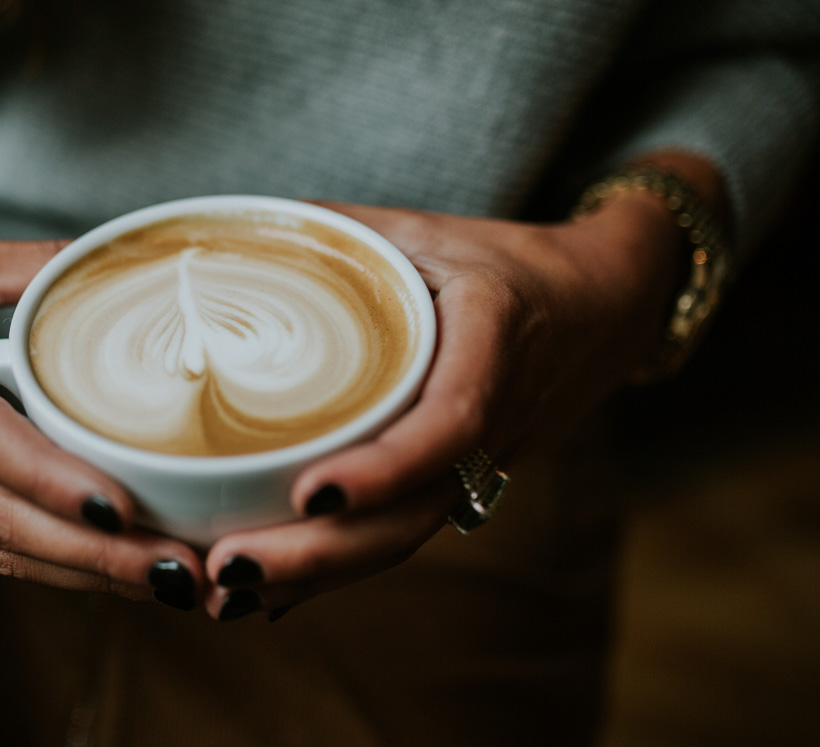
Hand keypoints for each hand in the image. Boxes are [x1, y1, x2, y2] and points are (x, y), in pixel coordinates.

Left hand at [201, 158, 722, 620]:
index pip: (450, 421)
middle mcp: (492, 422)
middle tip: (228, 567)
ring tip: (224, 595)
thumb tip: (230, 231)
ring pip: (403, 537)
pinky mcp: (455, 485)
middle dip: (321, 553)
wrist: (601, 308)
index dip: (387, 466)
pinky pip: (396, 532)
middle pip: (414, 512)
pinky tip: (265, 595)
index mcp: (493, 344)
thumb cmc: (504, 263)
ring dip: (316, 577)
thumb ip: (337, 230)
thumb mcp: (428, 229)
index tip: (313, 492)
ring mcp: (478, 466)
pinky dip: (334, 570)